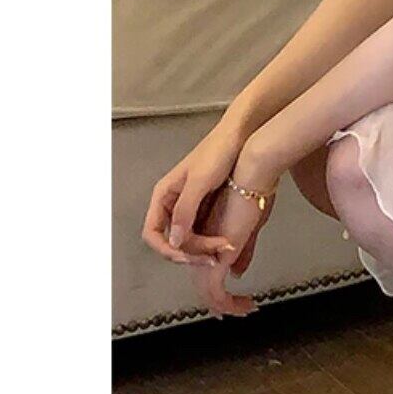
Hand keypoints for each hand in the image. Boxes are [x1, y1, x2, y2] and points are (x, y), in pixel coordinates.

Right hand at [142, 122, 245, 266]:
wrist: (241, 136)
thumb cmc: (218, 150)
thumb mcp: (200, 180)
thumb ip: (185, 210)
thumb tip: (173, 240)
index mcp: (164, 195)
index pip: (152, 233)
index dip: (165, 249)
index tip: (186, 256)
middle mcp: (173, 203)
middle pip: (171, 241)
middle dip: (190, 252)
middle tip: (212, 257)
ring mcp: (189, 207)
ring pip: (188, 240)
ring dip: (203, 250)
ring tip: (224, 250)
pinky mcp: (205, 209)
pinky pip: (202, 233)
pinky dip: (211, 242)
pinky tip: (225, 244)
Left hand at [188, 177, 277, 317]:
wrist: (252, 172)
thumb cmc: (254, 188)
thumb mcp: (250, 223)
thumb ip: (242, 249)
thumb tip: (237, 271)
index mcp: (202, 232)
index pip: (200, 266)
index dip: (214, 283)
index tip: (231, 293)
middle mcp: (197, 243)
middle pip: (201, 283)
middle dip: (219, 301)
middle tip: (239, 308)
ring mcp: (204, 251)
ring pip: (207, 292)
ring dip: (226, 306)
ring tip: (245, 309)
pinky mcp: (214, 256)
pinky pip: (215, 292)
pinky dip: (229, 303)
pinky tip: (245, 304)